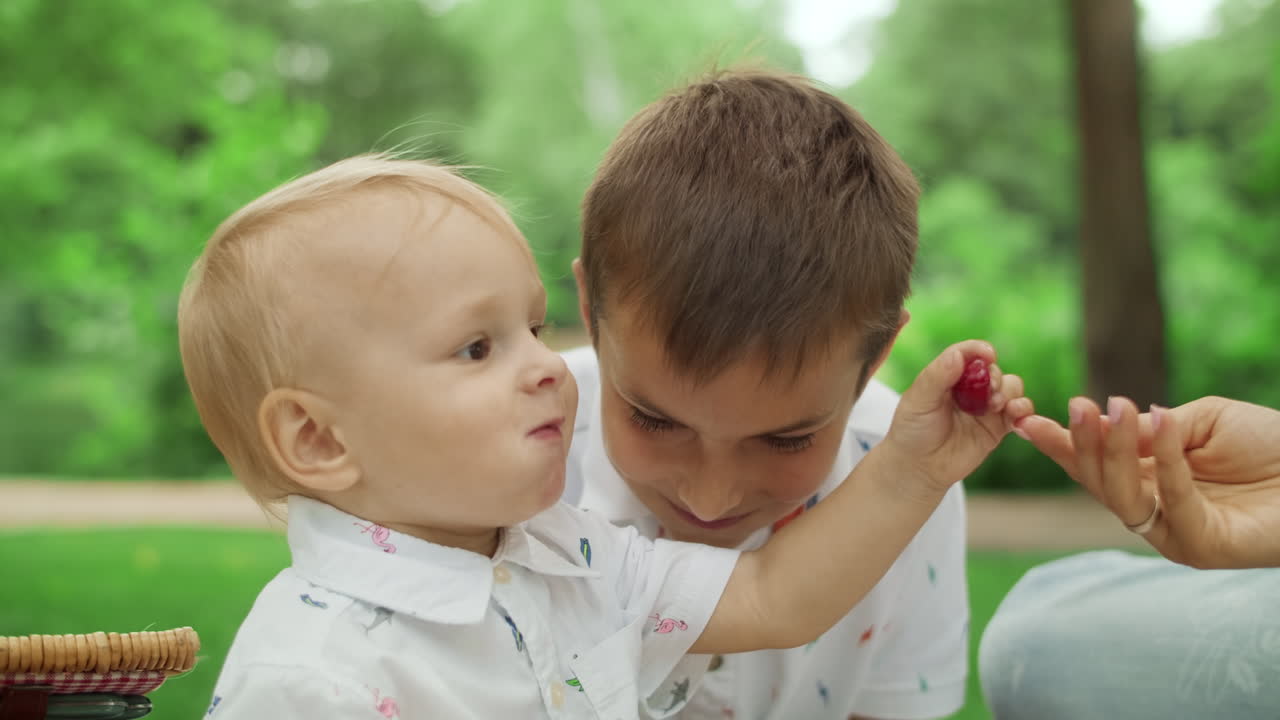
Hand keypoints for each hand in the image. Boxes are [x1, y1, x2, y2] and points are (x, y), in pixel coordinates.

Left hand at [880, 340, 1033, 494]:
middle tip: (989, 390)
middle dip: (996, 377)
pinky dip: (1023, 410)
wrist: (919, 468)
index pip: (967, 354)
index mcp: (948, 375)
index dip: (979, 350)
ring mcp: (986, 407)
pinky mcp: (998, 427)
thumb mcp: (918, 400)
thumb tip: (958, 354)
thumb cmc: (912, 431)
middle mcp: (970, 388)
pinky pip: (1019, 413)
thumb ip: (937, 376)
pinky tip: (1015, 415)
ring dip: (1010, 392)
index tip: (988, 354)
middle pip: (994, 370)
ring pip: (1011, 387)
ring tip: (997, 406)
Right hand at [1017, 396, 1279, 568]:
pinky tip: (1159, 420)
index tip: (1026, 419)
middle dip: (1081, 445)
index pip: (1094, 465)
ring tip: (1118, 407)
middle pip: (1098, 482)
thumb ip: (1154, 429)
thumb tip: (1108, 424)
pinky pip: (1171, 502)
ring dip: (1113, 451)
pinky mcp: (1200, 547)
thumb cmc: (1271, 444)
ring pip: (1122, 497)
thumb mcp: (1200, 420)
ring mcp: (1174, 534)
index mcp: (1150, 480)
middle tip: (1076, 405)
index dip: (1061, 444)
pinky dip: (1165, 461)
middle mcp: (1155, 511)